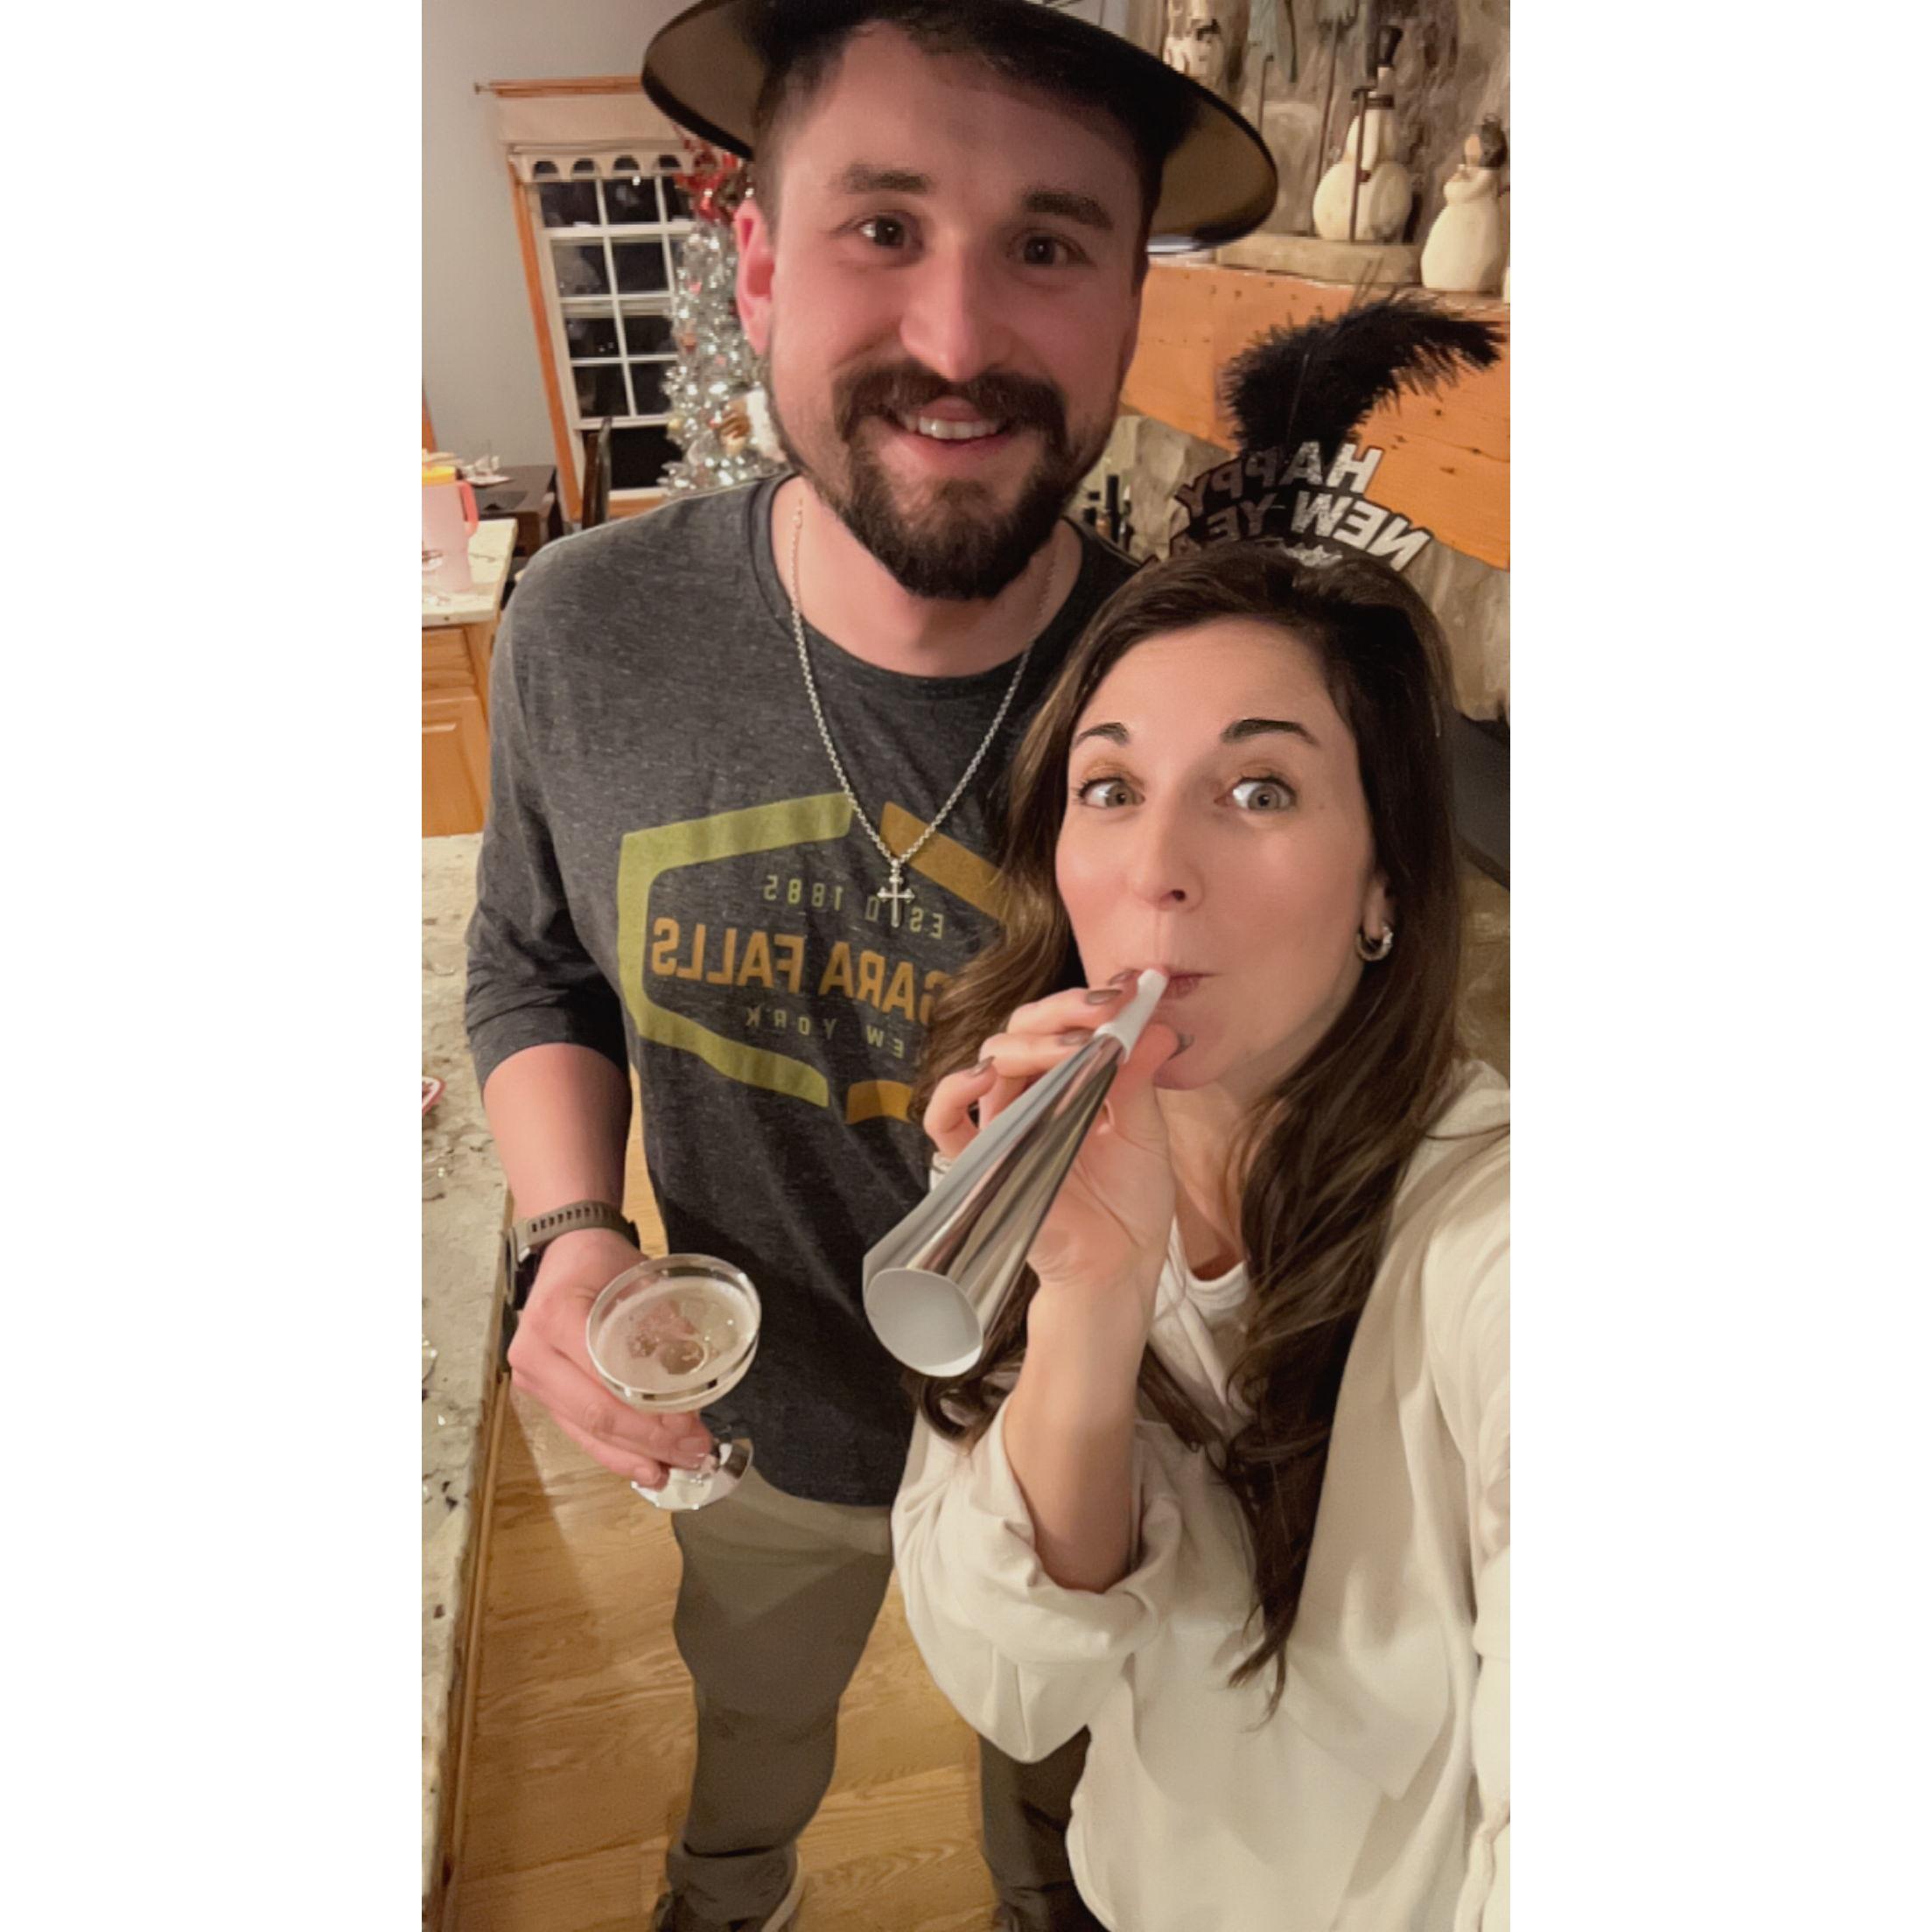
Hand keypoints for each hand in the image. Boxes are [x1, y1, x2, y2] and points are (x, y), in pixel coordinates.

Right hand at [506, 1227, 716, 1488]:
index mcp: (557, 1319)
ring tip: (678, 1470)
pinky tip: (646, 1469)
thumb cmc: (601, 1262)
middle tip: (694, 1453)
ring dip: (635, 1456)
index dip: (647, 1412)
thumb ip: (664, 1323)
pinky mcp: (542, 1394)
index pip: (604, 1381)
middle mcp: (535, 1354)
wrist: (564, 1251)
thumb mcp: (638, 1279)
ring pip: (586, 1432)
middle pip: (596, 1415)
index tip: (689, 1425)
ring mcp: (533, 1379)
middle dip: (649, 1442)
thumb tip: (696, 1375)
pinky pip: (579, 1432)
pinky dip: (614, 1453)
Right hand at [923, 974, 1183, 1350]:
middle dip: (1060, 1011)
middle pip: (1022, 1030)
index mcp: (1069, 1081)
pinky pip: (945, 1122)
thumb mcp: (1147, 1133)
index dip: (1087, 1000)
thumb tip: (1158, 1024)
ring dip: (1028, 1044)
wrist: (1118, 1268)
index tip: (1126, 986)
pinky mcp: (981, 1162)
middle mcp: (1031, 1095)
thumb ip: (1141, 1079)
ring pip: (991, 1061)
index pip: (1062, 1024)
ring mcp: (1003, 1126)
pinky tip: (981, 1076)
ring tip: (1070, 1047)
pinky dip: (953, 1093)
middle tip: (1101, 1008)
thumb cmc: (1130, 1203)